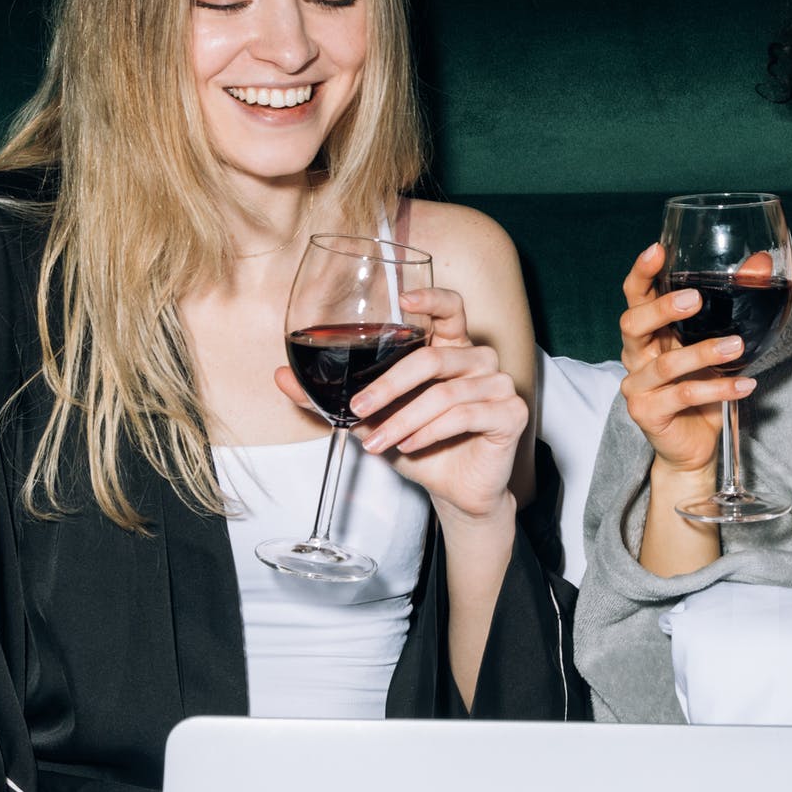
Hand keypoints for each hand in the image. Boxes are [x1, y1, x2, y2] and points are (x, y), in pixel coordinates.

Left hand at [276, 287, 526, 524]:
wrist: (455, 492)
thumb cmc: (419, 448)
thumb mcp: (371, 421)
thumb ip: (330, 399)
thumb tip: (281, 376)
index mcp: (451, 348)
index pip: (451, 308)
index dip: (431, 298)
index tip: (403, 300)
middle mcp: (478, 360)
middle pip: (433, 358)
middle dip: (388, 386)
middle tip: (358, 409)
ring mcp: (499, 385)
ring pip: (445, 393)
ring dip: (404, 420)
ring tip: (378, 443)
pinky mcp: (510, 414)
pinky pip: (465, 416)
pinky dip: (430, 433)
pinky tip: (409, 446)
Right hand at [616, 241, 757, 475]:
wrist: (694, 445)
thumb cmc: (702, 387)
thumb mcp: (717, 343)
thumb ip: (734, 306)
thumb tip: (760, 264)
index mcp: (648, 333)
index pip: (635, 295)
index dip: (642, 272)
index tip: (657, 250)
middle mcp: (636, 356)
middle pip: (633, 324)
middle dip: (663, 308)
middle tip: (696, 299)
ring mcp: (637, 386)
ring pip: (666, 364)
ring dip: (704, 353)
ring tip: (736, 346)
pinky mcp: (648, 412)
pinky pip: (684, 395)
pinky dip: (719, 389)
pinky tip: (745, 385)